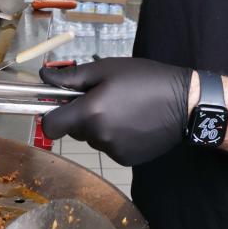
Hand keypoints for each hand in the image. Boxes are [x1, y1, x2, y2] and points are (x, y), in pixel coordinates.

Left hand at [40, 57, 191, 165]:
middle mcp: (99, 136)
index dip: (51, 115)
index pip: (50, 126)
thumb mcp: (106, 69)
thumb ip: (72, 77)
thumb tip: (43, 77)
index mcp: (90, 113)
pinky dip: (115, 136)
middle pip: (73, 130)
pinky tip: (133, 122)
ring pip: (93, 138)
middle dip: (81, 115)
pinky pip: (109, 147)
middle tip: (104, 97)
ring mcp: (113, 151)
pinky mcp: (127, 160)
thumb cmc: (144, 78)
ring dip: (99, 125)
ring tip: (124, 108)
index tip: (61, 105)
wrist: (185, 103)